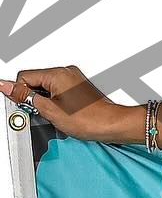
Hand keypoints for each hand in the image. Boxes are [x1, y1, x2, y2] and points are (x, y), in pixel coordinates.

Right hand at [0, 64, 128, 140]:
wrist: (113, 125)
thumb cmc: (90, 119)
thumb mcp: (50, 110)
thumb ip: (25, 97)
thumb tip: (5, 86)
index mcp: (57, 74)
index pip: (24, 77)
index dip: (20, 93)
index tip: (24, 106)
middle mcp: (65, 72)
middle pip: (35, 81)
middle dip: (33, 97)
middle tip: (43, 113)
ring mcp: (73, 79)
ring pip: (46, 87)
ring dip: (45, 101)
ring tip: (56, 114)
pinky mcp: (78, 87)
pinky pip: (58, 90)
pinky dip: (56, 101)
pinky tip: (64, 113)